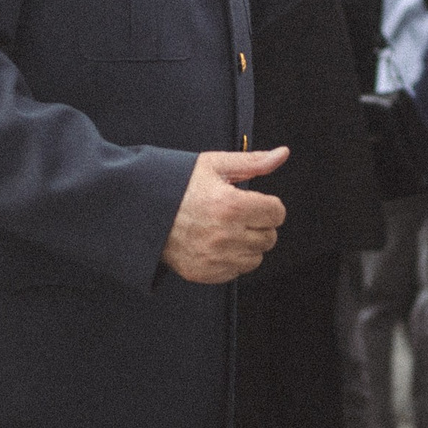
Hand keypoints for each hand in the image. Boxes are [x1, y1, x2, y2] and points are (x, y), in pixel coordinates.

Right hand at [162, 147, 289, 282]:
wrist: (144, 211)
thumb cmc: (179, 185)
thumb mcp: (215, 165)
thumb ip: (254, 162)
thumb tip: (282, 154)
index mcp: (231, 205)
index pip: (277, 213)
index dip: (268, 205)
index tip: (254, 202)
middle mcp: (225, 235)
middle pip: (270, 237)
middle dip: (259, 225)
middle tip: (237, 215)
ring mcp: (214, 257)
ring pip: (256, 258)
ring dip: (247, 244)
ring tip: (225, 229)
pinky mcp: (204, 272)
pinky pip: (236, 272)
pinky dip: (231, 259)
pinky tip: (215, 243)